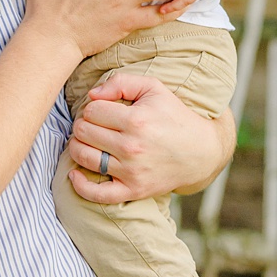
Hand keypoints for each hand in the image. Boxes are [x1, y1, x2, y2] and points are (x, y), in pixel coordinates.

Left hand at [65, 65, 237, 203]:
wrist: (201, 152)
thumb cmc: (174, 117)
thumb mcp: (154, 88)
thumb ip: (121, 82)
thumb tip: (92, 95)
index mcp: (136, 120)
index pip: (91, 110)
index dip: (93, 107)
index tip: (103, 110)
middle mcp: (132, 147)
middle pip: (83, 132)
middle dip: (84, 125)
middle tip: (95, 125)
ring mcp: (131, 171)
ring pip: (83, 156)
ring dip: (78, 147)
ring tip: (88, 142)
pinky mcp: (132, 190)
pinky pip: (96, 194)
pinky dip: (80, 185)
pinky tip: (75, 175)